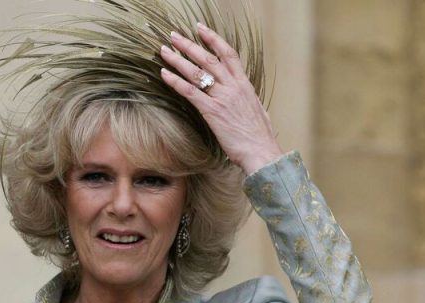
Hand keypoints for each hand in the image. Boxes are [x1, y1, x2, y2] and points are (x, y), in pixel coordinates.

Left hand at [159, 23, 282, 174]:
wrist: (261, 151)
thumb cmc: (259, 136)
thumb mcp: (256, 110)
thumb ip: (247, 98)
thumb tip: (245, 95)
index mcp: (244, 84)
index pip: (228, 54)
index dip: (213, 39)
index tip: (200, 29)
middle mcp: (233, 86)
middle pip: (208, 59)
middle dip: (189, 45)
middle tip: (173, 36)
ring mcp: (223, 98)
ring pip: (197, 72)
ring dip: (178, 59)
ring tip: (164, 50)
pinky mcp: (212, 111)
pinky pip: (190, 91)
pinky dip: (175, 81)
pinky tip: (164, 74)